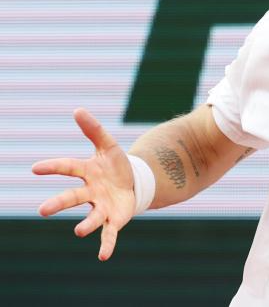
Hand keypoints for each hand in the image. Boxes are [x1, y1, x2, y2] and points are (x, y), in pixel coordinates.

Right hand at [32, 108, 135, 260]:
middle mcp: (89, 192)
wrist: (134, 182)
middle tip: (43, 211)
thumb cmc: (115, 164)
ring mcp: (101, 206)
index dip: (52, 167)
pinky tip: (103, 256)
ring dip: (85, 225)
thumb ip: (94, 130)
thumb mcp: (108, 145)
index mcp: (86, 172)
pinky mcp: (114, 219)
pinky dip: (106, 244)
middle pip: (72, 197)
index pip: (68, 168)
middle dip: (58, 204)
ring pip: (90, 217)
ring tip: (78, 232)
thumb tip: (78, 110)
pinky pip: (109, 233)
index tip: (35, 168)